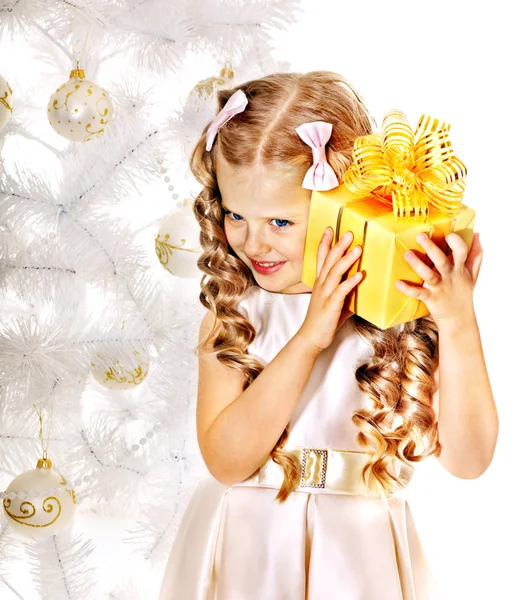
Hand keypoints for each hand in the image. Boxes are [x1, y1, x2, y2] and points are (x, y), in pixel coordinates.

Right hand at [298, 227, 361, 352]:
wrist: (311, 338)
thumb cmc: (324, 321)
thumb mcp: (337, 303)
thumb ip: (348, 293)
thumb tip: (361, 288)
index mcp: (321, 282)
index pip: (321, 258)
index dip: (324, 243)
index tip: (330, 229)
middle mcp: (321, 285)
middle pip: (329, 261)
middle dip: (338, 245)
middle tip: (348, 233)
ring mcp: (325, 294)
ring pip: (335, 272)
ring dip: (346, 260)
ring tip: (357, 249)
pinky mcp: (330, 306)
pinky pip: (341, 291)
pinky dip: (350, 282)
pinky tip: (360, 275)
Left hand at [395, 231, 482, 324]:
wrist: (459, 319)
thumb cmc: (463, 292)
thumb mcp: (472, 274)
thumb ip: (475, 254)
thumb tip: (477, 234)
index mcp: (460, 269)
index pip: (461, 251)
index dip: (455, 242)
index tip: (447, 234)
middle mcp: (450, 276)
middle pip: (441, 260)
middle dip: (431, 248)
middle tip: (420, 236)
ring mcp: (439, 287)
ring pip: (428, 274)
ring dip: (417, 264)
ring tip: (407, 254)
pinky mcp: (430, 298)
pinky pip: (418, 293)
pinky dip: (408, 289)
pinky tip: (398, 283)